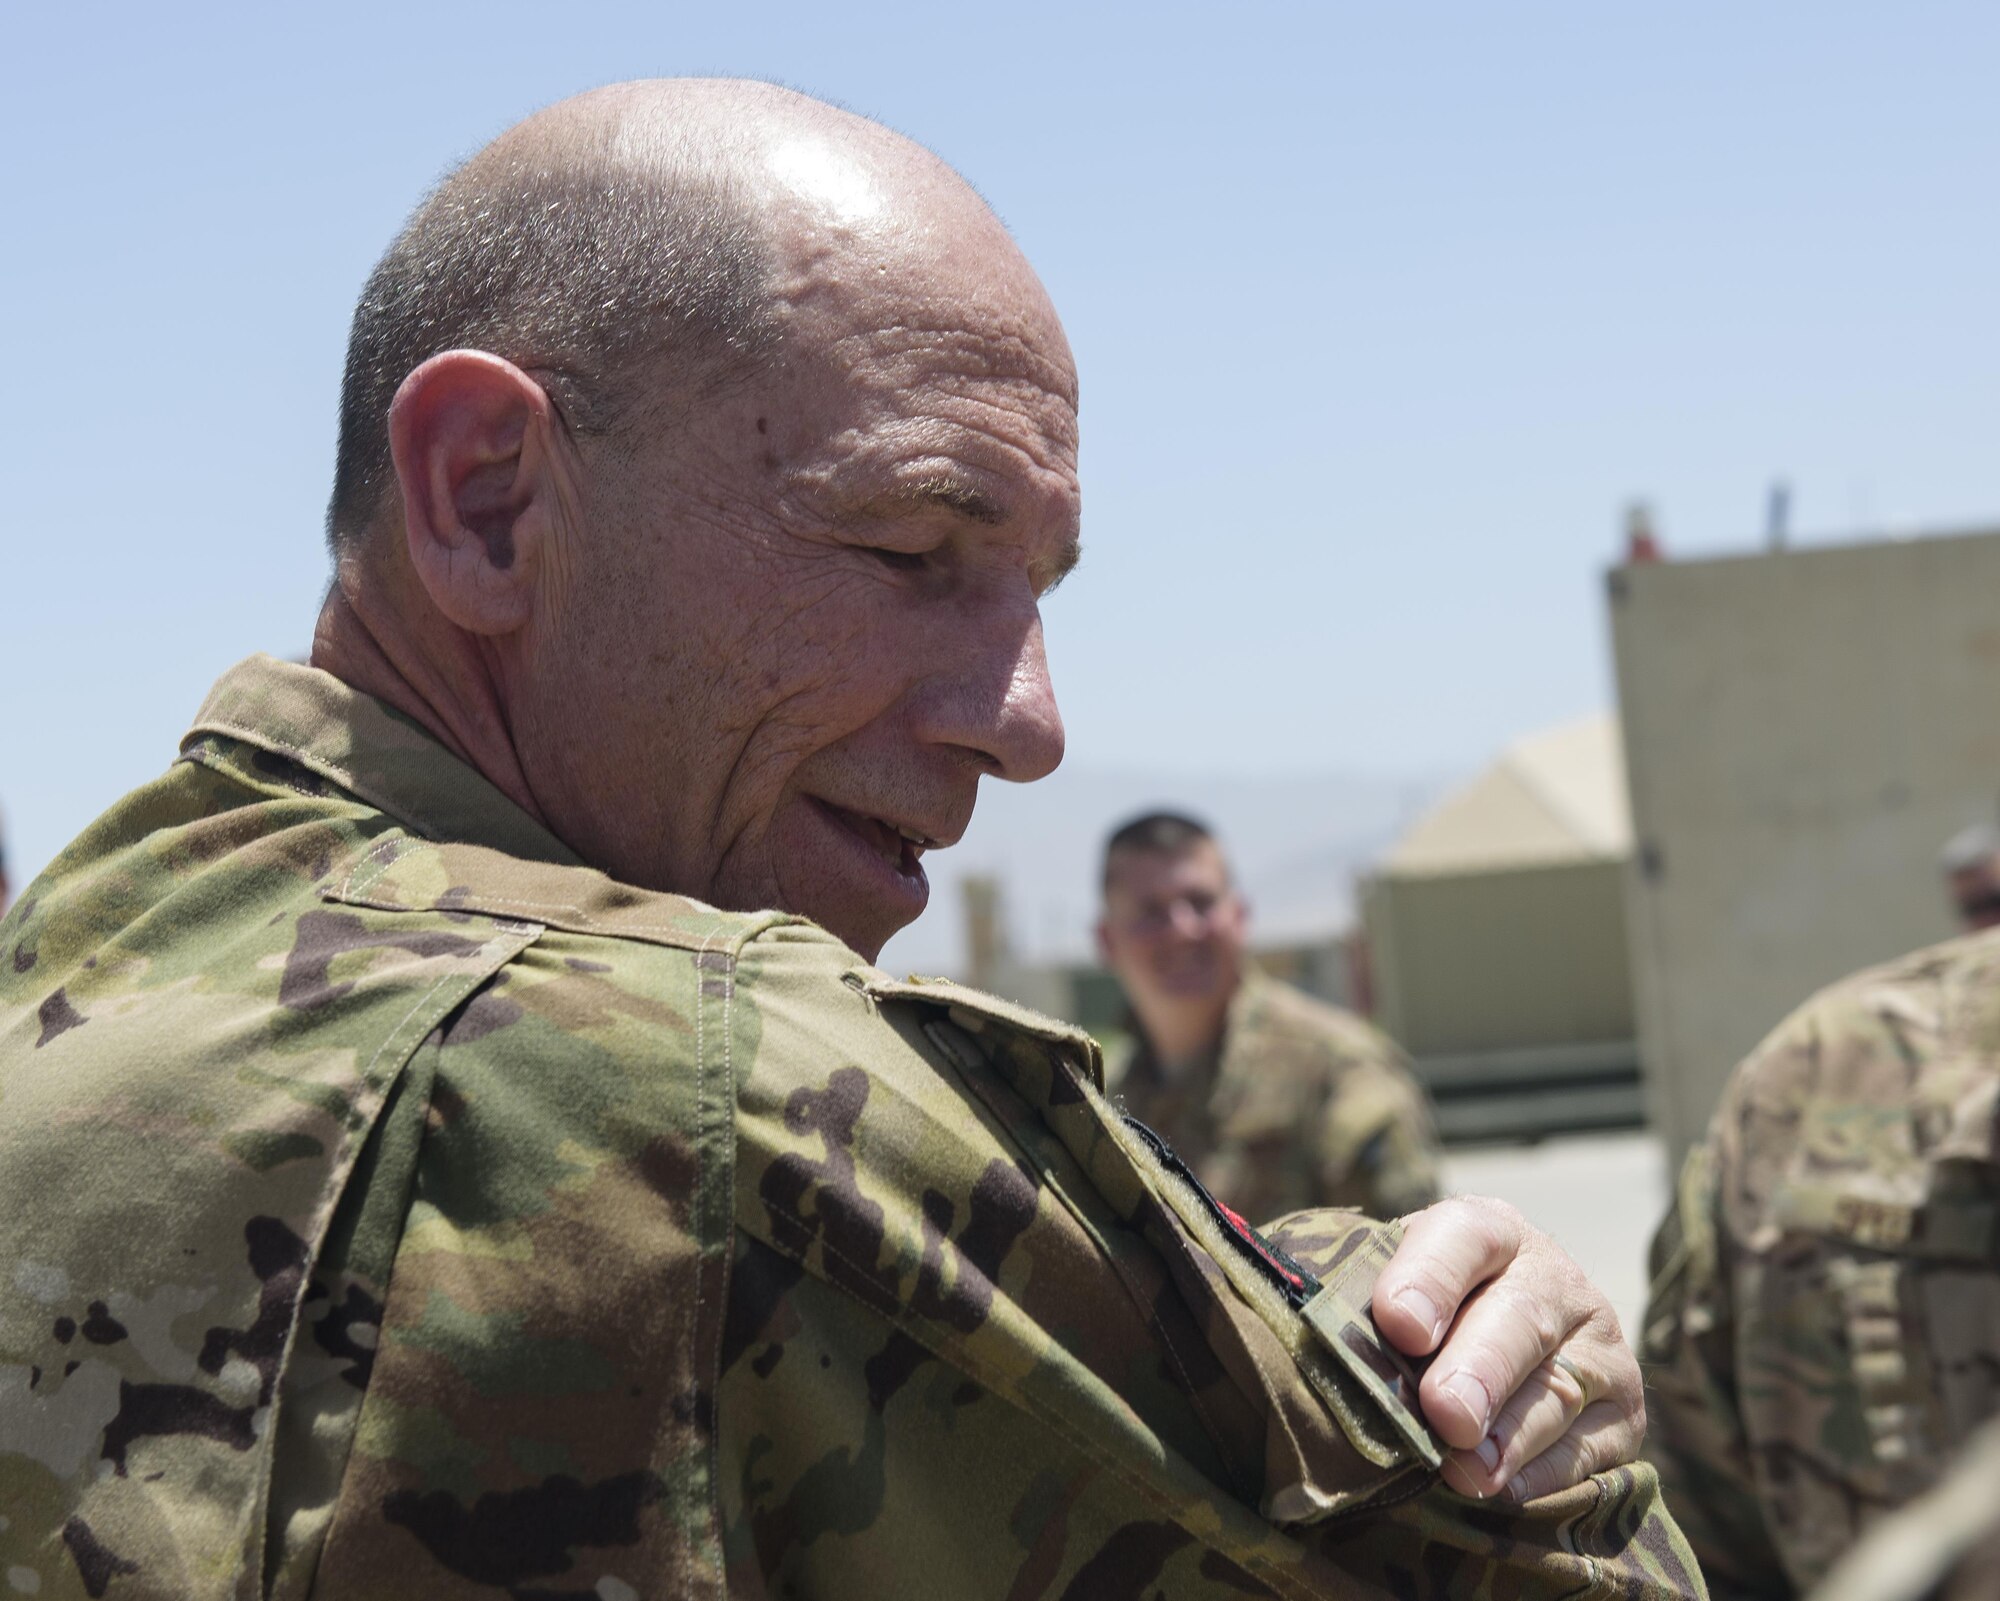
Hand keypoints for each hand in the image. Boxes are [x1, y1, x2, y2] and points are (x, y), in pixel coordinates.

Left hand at [1371, 1196, 1642, 1502]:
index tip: (1400, 1325)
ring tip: (1465, 1471)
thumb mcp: (1390, 1286)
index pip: (1464, 1237)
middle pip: (1521, 1317)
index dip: (1431, 1278)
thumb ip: (1354, 1297)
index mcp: (1486, 1231)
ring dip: (1510, 1434)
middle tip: (1444, 1412)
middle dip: (1480, 1368)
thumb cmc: (1417, 1320)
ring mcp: (1597, 1344)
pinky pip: (1590, 1449)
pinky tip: (1503, 1490)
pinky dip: (1545, 1474)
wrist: (1493, 1346)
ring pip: (1559, 1388)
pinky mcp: (1622, 1413)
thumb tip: (1305, 1324)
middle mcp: (1551, 1277)